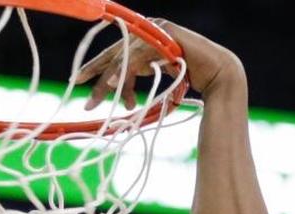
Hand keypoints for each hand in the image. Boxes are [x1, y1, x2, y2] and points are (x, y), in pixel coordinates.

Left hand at [74, 19, 245, 108]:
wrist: (217, 74)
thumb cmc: (188, 80)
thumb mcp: (156, 77)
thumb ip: (138, 76)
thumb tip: (118, 92)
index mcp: (142, 40)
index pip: (113, 52)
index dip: (94, 66)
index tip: (77, 80)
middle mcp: (146, 30)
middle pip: (114, 55)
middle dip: (97, 78)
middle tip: (87, 101)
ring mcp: (156, 30)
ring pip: (124, 58)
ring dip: (111, 83)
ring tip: (101, 101)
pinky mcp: (164, 37)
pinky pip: (138, 56)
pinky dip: (125, 71)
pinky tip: (115, 84)